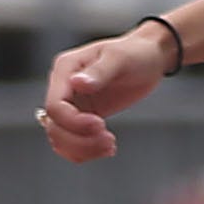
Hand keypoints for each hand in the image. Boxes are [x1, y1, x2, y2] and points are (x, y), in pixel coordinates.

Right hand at [37, 22, 173, 162]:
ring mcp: (72, 103)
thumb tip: (77, 83)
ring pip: (60, 138)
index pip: (55, 106)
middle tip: (109, 141)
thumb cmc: (135, 52)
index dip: (74, 122)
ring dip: (82, 149)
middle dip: (80, 140)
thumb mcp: (119, 58)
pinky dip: (86, 151)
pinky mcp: (83, 116)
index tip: (101, 125)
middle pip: (54, 126)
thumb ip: (99, 71)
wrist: (148, 58)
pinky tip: (108, 148)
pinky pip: (73, 141)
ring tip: (110, 146)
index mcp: (65, 69)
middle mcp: (63, 87)